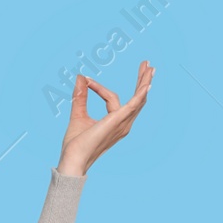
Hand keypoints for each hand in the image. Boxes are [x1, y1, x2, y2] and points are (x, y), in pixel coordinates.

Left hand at [56, 61, 152, 175]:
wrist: (73, 158)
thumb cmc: (76, 144)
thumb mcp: (78, 114)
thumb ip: (80, 96)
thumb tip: (80, 77)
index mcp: (114, 123)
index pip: (111, 98)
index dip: (99, 88)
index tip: (86, 80)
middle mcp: (123, 124)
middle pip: (137, 98)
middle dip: (142, 81)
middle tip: (147, 64)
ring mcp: (122, 123)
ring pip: (138, 99)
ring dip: (144, 82)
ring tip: (149, 67)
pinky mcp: (118, 121)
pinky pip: (133, 105)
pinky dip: (140, 94)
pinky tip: (146, 85)